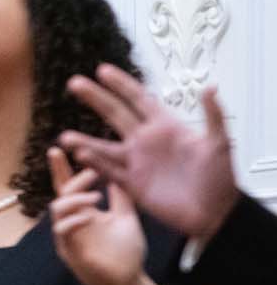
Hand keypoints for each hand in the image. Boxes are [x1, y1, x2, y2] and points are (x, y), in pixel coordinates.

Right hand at [48, 147, 146, 284]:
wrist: (130, 282)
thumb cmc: (127, 253)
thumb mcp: (127, 217)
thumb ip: (121, 197)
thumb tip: (116, 172)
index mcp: (84, 211)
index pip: (69, 185)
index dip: (62, 168)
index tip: (59, 149)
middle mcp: (72, 220)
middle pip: (60, 191)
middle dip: (65, 175)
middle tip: (90, 171)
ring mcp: (68, 235)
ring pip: (58, 208)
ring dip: (75, 198)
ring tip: (96, 196)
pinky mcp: (70, 250)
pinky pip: (63, 230)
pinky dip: (74, 220)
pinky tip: (90, 216)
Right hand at [62, 64, 238, 239]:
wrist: (214, 214)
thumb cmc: (221, 179)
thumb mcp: (220, 145)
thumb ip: (214, 116)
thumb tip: (209, 87)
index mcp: (165, 127)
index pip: (139, 100)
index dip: (122, 85)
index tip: (102, 70)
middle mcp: (146, 141)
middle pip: (115, 115)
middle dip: (95, 98)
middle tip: (75, 83)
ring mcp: (137, 163)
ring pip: (104, 147)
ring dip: (84, 141)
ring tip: (64, 137)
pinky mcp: (133, 184)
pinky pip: (109, 172)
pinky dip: (95, 165)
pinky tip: (80, 158)